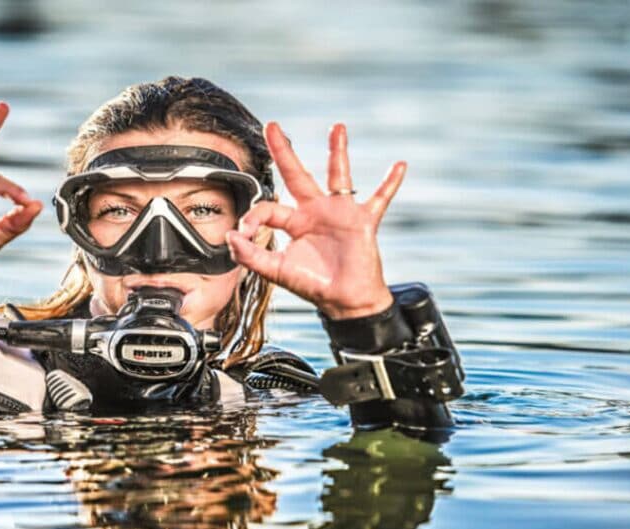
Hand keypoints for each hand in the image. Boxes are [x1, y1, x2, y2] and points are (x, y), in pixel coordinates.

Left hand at [227, 122, 404, 318]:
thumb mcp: (277, 271)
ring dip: (338, 151)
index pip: (269, 207)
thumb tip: (230, 236)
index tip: (244, 230)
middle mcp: (315, 211)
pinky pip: (379, 198)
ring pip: (338, 175)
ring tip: (337, 128)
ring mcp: (340, 213)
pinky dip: (390, 184)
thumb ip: (251, 255)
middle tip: (272, 126)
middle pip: (296, 175)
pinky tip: (400, 165)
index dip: (254, 216)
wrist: (346, 302)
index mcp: (293, 222)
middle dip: (283, 151)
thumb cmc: (314, 285)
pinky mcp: (363, 221)